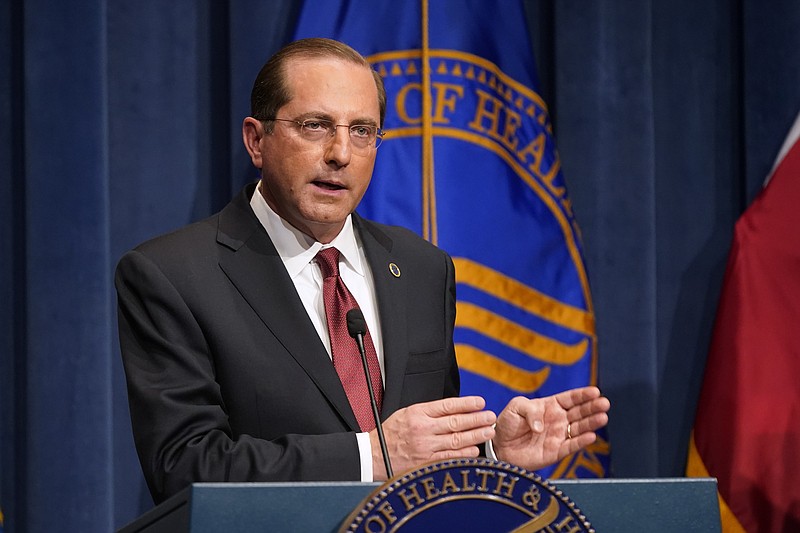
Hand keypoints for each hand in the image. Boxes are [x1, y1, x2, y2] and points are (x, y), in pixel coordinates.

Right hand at [370, 396, 496, 479]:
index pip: (447, 406)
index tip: (480, 402)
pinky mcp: (426, 462)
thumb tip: (455, 409)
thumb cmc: (391, 433)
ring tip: (488, 432)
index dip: (466, 404)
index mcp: (418, 413)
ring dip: (475, 436)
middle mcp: (422, 429)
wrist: (374, 454)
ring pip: (456, 440)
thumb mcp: (407, 413)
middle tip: (490, 417)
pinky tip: (475, 449)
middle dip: (476, 419)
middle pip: (455, 422)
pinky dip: (464, 453)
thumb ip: (429, 411)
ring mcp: (425, 447)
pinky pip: (449, 456)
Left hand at [492, 386, 609, 470]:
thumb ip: (530, 410)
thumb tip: (542, 426)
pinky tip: (591, 436)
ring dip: (592, 423)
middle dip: (593, 407)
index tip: (595, 392)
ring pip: (580, 428)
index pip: (571, 398)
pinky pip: (571, 446)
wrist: (499, 446)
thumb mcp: (516, 407)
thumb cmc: (507, 423)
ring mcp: (558, 436)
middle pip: (580, 412)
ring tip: (603, 417)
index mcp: (550, 406)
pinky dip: (581, 442)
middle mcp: (558, 420)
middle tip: (604, 403)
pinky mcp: (556, 452)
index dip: (583, 395)